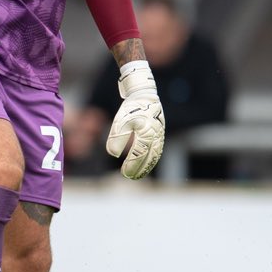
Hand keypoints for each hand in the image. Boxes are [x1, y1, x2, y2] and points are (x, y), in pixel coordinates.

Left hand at [106, 62, 164, 178]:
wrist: (145, 93)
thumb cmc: (131, 108)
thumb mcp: (120, 121)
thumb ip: (117, 138)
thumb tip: (112, 154)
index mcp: (146, 133)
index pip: (139, 154)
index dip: (132, 165)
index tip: (124, 173)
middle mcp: (156, 136)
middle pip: (148, 158)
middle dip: (139, 169)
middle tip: (130, 177)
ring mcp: (160, 134)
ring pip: (155, 155)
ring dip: (147, 166)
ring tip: (138, 174)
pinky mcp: (160, 133)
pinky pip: (158, 149)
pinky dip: (152, 159)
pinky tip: (146, 164)